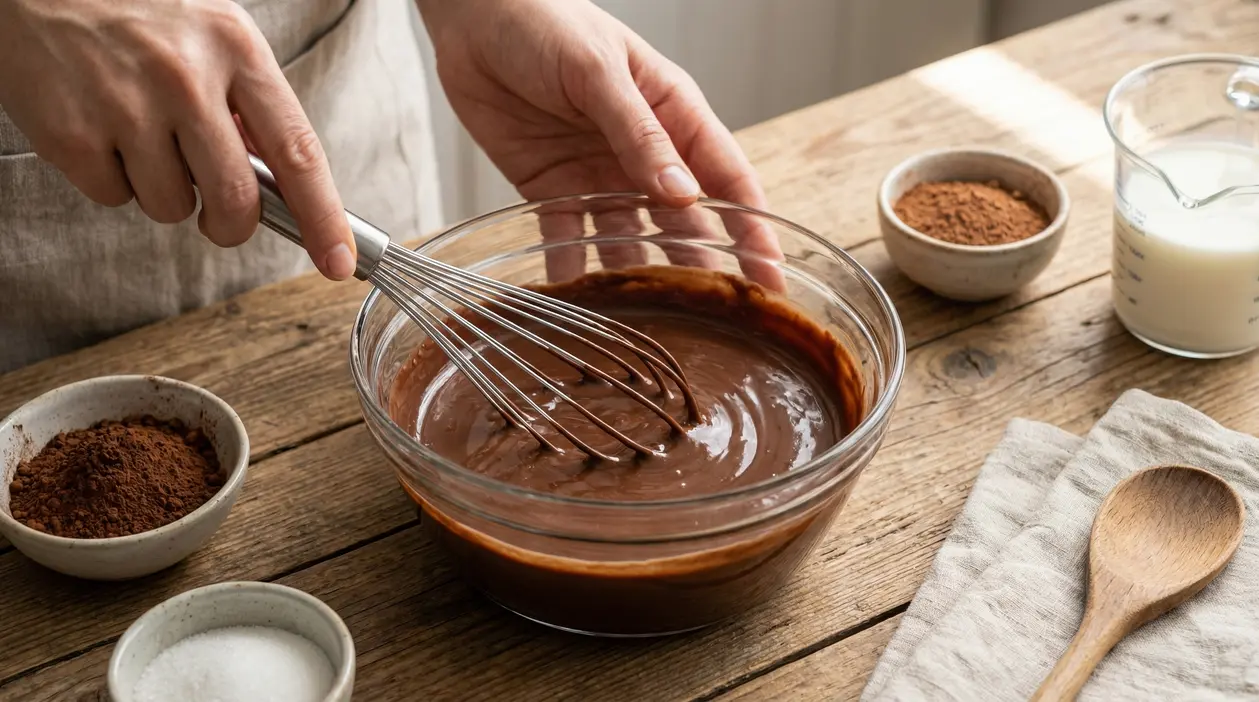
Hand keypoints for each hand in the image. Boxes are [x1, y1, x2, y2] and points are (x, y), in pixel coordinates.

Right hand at [0, 0, 355, 279]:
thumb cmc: (134, 6)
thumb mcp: (211, 32)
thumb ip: (249, 100)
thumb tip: (279, 177)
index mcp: (235, 48)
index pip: (298, 152)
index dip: (323, 216)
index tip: (337, 260)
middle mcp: (185, 78)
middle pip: (236, 201)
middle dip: (231, 224)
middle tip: (217, 213)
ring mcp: (125, 107)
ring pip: (171, 207)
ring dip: (162, 191)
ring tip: (140, 134)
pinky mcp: (71, 133)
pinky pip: (113, 196)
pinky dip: (110, 177)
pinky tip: (99, 127)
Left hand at [418, 0, 784, 287]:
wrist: (472, 18)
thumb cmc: (547, 22)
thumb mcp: (599, 73)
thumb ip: (640, 135)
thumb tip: (684, 197)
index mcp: (674, 115)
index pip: (728, 180)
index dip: (753, 230)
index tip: (771, 278)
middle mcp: (644, 155)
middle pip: (685, 224)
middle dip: (703, 269)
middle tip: (719, 322)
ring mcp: (600, 178)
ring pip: (631, 243)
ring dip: (639, 280)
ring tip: (650, 323)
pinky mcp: (553, 194)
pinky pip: (569, 243)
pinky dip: (572, 272)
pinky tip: (578, 302)